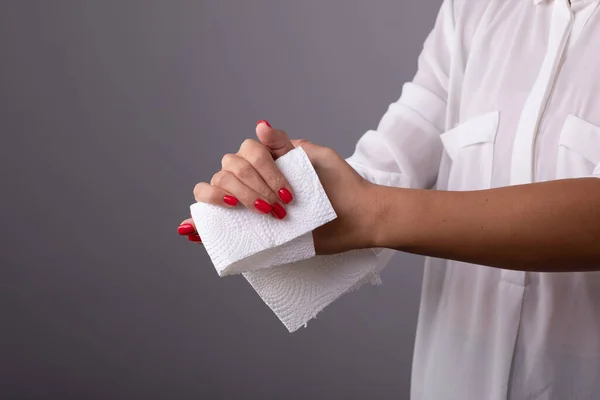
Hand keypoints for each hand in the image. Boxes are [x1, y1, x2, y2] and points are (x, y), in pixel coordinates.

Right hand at [177, 121, 378, 254]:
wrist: (356, 220)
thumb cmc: (340, 187)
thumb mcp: (316, 158)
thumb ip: (286, 144)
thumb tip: (260, 125)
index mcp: (268, 161)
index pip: (245, 155)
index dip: (261, 173)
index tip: (287, 196)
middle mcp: (254, 180)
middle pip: (228, 171)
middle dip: (250, 189)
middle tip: (278, 209)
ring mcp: (248, 203)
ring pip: (216, 189)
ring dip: (230, 200)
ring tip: (259, 215)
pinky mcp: (248, 228)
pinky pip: (212, 222)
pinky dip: (198, 223)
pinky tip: (193, 229)